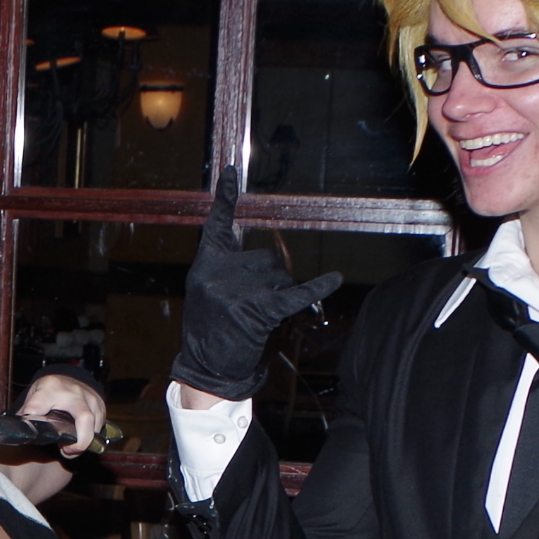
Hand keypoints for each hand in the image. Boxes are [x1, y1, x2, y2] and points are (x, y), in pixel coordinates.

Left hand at [18, 374, 106, 455]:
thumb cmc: (48, 391)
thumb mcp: (34, 396)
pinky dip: (91, 436)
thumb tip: (18, 432)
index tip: (32, 429)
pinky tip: (80, 438)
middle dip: (80, 441)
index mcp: (50, 388)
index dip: (35, 415)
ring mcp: (90, 398)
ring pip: (95, 426)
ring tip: (71, 447)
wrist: (66, 378)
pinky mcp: (100, 405)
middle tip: (68, 451)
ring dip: (85, 441)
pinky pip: (100, 426)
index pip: (39, 404)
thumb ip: (27, 413)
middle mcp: (74, 392)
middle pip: (84, 418)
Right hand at [166, 169, 343, 402]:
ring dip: (279, 293)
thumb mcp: (207, 292)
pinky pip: (295, 293)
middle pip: (265, 257)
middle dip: (268, 278)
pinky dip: (317, 287)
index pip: (217, 226)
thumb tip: (263, 259)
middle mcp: (217, 274)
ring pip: (279, 276)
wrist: (206, 366)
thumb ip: (225, 268)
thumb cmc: (210, 330)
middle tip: (250, 305)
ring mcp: (236, 292)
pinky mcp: (257, 311)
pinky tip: (334, 279)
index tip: (231, 173)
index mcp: (205, 265)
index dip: (225, 199)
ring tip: (258, 316)